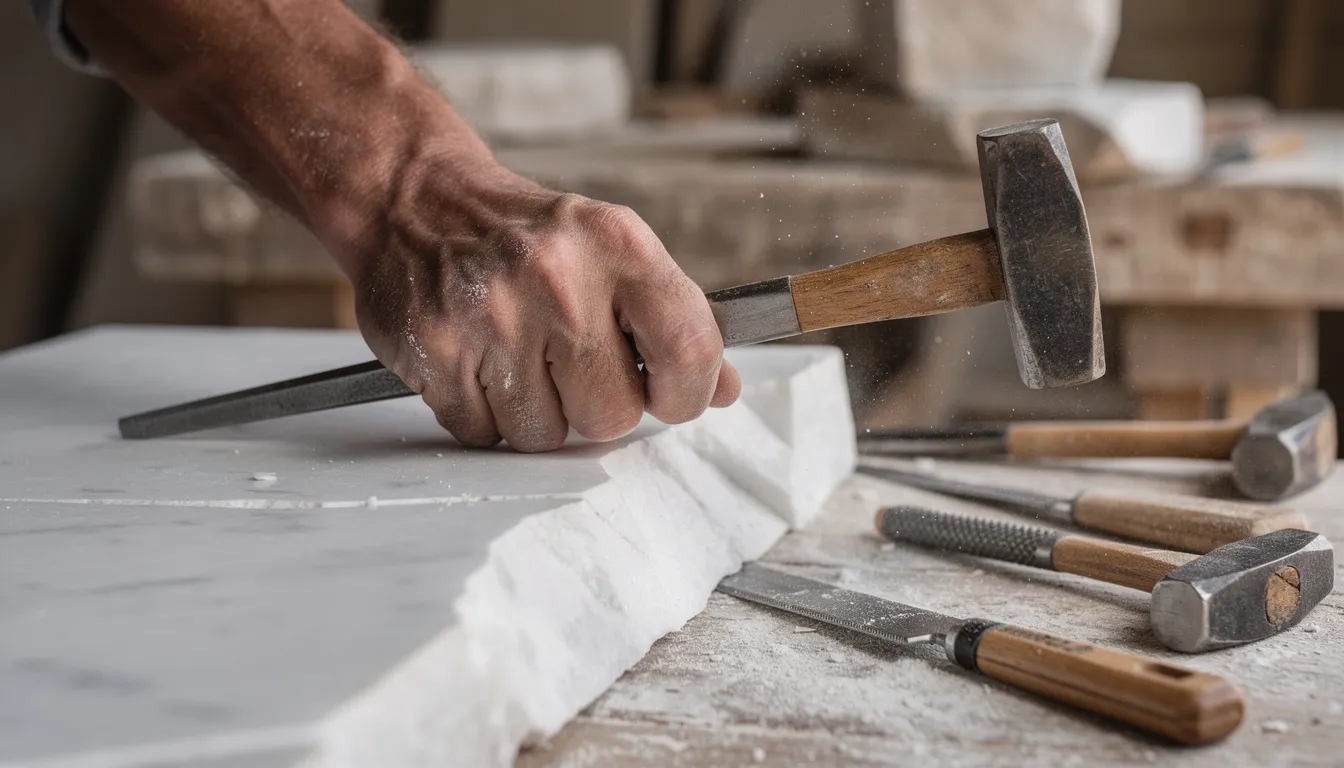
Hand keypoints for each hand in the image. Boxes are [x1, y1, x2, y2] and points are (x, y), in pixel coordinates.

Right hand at [350, 156, 740, 451]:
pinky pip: (484, 435)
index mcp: (618, 244)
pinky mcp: (437, 353)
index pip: (690, 350)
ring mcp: (492, 317)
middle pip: (613, 415)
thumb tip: (725, 389)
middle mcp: (557, 278)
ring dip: (538, 414)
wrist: (416, 197)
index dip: (688, 394)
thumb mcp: (616, 250)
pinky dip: (485, 414)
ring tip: (518, 357)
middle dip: (597, 407)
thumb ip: (675, 319)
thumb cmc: (531, 235)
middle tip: (571, 365)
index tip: (671, 396)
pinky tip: (479, 363)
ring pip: (546, 437)